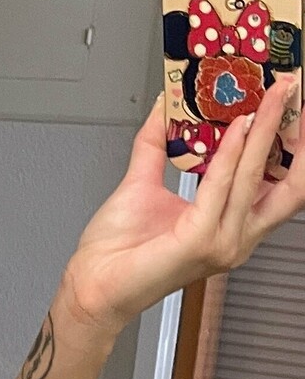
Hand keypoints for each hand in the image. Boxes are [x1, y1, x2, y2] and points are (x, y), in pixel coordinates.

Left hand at [62, 80, 304, 332]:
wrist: (92, 287)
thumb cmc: (117, 251)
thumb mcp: (143, 184)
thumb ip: (156, 144)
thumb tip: (165, 105)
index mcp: (232, 226)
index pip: (281, 184)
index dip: (294, 146)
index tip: (290, 105)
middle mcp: (236, 237)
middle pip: (290, 183)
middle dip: (297, 136)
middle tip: (292, 91)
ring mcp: (223, 242)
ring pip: (256, 176)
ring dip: (264, 131)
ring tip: (267, 96)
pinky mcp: (201, 241)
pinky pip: (221, 187)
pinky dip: (230, 153)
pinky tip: (234, 127)